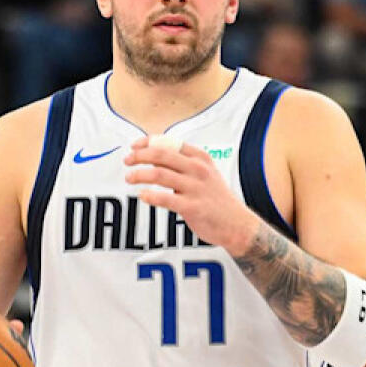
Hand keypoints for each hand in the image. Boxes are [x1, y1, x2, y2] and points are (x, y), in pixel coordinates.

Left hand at [123, 137, 258, 254]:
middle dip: (139, 155)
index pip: (169, 142)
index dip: (148, 142)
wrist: (238, 225)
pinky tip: (142, 195)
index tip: (134, 146)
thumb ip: (183, 165)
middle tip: (127, 160)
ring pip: (159, 175)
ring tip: (129, 178)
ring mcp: (196, 188)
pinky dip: (150, 196)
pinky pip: (165, 199)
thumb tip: (153, 157)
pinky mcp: (193, 207)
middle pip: (161, 155)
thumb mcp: (206, 174)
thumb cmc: (217, 199)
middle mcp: (198, 170)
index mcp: (200, 158)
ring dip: (139, 174)